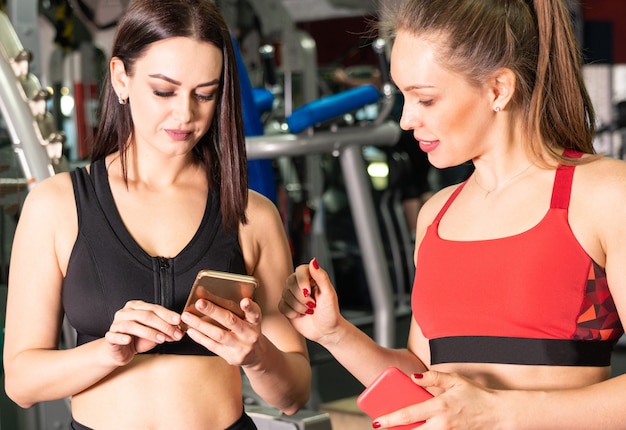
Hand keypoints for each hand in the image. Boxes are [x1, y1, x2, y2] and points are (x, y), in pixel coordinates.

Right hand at [104, 300, 183, 365]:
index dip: (167, 314)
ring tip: (161, 339)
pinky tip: (129, 340)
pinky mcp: (110, 336)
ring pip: (132, 325)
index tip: (179, 320)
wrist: (121, 352)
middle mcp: (125, 312)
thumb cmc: (137, 339)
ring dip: (148, 332)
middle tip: (174, 333)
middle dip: (162, 325)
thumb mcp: (154, 333)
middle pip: (145, 315)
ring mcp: (116, 323)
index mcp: (136, 307)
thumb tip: (180, 330)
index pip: (154, 308)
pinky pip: (115, 335)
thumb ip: (164, 329)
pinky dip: (122, 337)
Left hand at [181, 296, 264, 366]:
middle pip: (231, 321)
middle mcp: (250, 335)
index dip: (250, 307)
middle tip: (200, 303)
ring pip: (218, 335)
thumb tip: (209, 293)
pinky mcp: (231, 357)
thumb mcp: (249, 319)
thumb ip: (235, 308)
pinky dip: (200, 337)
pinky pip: (212, 346)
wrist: (256, 355)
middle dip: (214, 311)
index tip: (244, 301)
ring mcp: (240, 347)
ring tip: (187, 316)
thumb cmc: (248, 331)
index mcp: (255, 322)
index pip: (255, 313)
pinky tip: (191, 330)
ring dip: (201, 325)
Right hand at [278, 258, 342, 343]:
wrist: (326, 331)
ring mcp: (292, 294)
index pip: (300, 270)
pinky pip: (281, 306)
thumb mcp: (329, 293)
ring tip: (309, 311)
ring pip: (285, 295)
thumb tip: (313, 260)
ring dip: (299, 307)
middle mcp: (300, 283)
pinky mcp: (286, 306)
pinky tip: (301, 315)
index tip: (309, 293)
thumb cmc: (330, 312)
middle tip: (313, 305)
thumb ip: (321, 276)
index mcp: (312, 277)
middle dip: (302, 298)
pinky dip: (292, 313)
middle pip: (290, 282)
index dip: (302, 281)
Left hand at [372, 371, 500, 429]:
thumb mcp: (455, 380)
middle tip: (384, 427)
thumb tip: (413, 377)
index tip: (377, 422)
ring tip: (398, 429)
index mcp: (439, 407)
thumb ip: (433, 377)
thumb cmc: (477, 396)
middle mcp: (442, 424)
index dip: (391, 419)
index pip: (409, 415)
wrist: (499, 414)